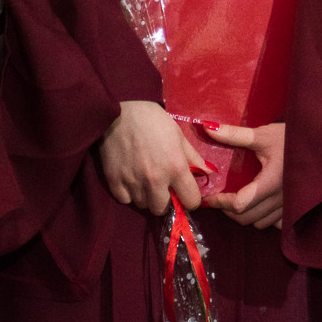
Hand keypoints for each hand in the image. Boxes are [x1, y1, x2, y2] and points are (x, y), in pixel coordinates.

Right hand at [99, 100, 205, 214]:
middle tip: (163, 186)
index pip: (191, 201)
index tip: (185, 192)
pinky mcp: (114, 182)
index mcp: (175, 167)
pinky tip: (132, 178)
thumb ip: (193, 158)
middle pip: (163, 209)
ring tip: (146, 179)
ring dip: (147, 196)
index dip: (190, 198)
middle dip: (166, 201)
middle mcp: (155, 180)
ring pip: (144, 205)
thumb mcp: (179, 136)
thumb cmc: (154, 121)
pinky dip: (129, 193)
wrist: (121, 111)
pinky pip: (125, 200)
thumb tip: (207, 174)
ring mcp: (133, 182)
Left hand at [200, 122, 284, 228]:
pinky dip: (263, 218)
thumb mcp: (263, 134)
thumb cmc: (293, 137)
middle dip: (228, 210)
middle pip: (246, 217)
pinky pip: (275, 224)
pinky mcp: (296, 207)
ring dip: (245, 215)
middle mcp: (281, 199)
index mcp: (270, 183)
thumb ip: (235, 134)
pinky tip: (259, 205)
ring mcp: (289, 206)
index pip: (239, 203)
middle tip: (219, 198)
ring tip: (237, 200)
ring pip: (260, 223)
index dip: (221, 203)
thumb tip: (207, 127)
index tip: (210, 197)